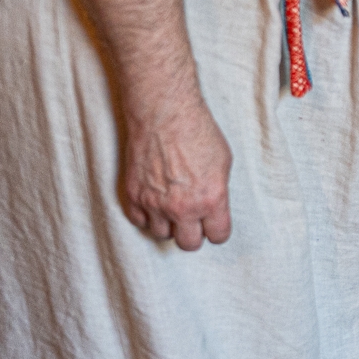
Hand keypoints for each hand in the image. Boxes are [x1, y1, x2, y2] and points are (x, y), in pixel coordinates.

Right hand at [120, 98, 232, 250]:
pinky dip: (146, 215)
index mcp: (211, 199)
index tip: (215, 225)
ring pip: (162, 235)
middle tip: (194, 221)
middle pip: (189, 244)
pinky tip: (154, 202)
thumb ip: (218, 191)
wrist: (165, 114)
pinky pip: (139, 221)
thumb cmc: (197, 131)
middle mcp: (183, 207)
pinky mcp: (134, 196)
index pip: (218, 235)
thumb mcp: (224, 162)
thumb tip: (214, 206)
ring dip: (168, 224)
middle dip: (194, 234)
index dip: (218, 230)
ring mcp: (155, 204)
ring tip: (173, 207)